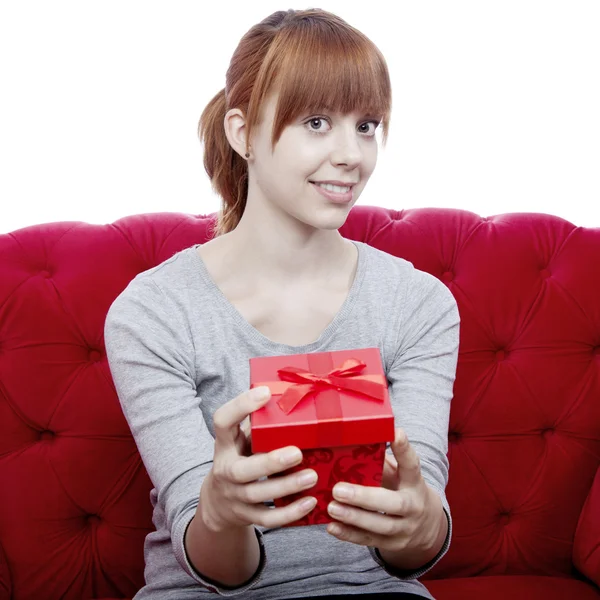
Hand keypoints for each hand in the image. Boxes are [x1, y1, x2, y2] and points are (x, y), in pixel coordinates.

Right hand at [198, 386, 318, 532]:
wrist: (218, 502)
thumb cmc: (240, 458)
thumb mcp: (241, 439)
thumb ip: (258, 423)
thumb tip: (292, 395)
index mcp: (225, 444)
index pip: (222, 421)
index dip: (241, 405)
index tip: (265, 393)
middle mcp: (225, 470)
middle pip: (242, 470)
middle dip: (271, 462)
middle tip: (298, 452)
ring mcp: (234, 496)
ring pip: (258, 495)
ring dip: (287, 486)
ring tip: (312, 477)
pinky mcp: (246, 515)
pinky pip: (267, 519)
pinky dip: (289, 514)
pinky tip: (310, 502)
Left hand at [326, 427, 445, 558]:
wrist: (427, 526)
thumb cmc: (403, 489)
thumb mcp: (400, 475)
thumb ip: (382, 463)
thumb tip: (353, 443)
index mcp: (415, 482)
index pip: (412, 465)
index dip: (404, 449)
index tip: (395, 433)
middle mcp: (414, 506)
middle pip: (394, 504)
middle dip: (365, 497)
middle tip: (338, 489)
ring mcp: (405, 529)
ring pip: (382, 526)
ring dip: (354, 518)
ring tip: (332, 507)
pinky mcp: (394, 545)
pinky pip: (370, 540)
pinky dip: (349, 535)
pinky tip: (332, 526)